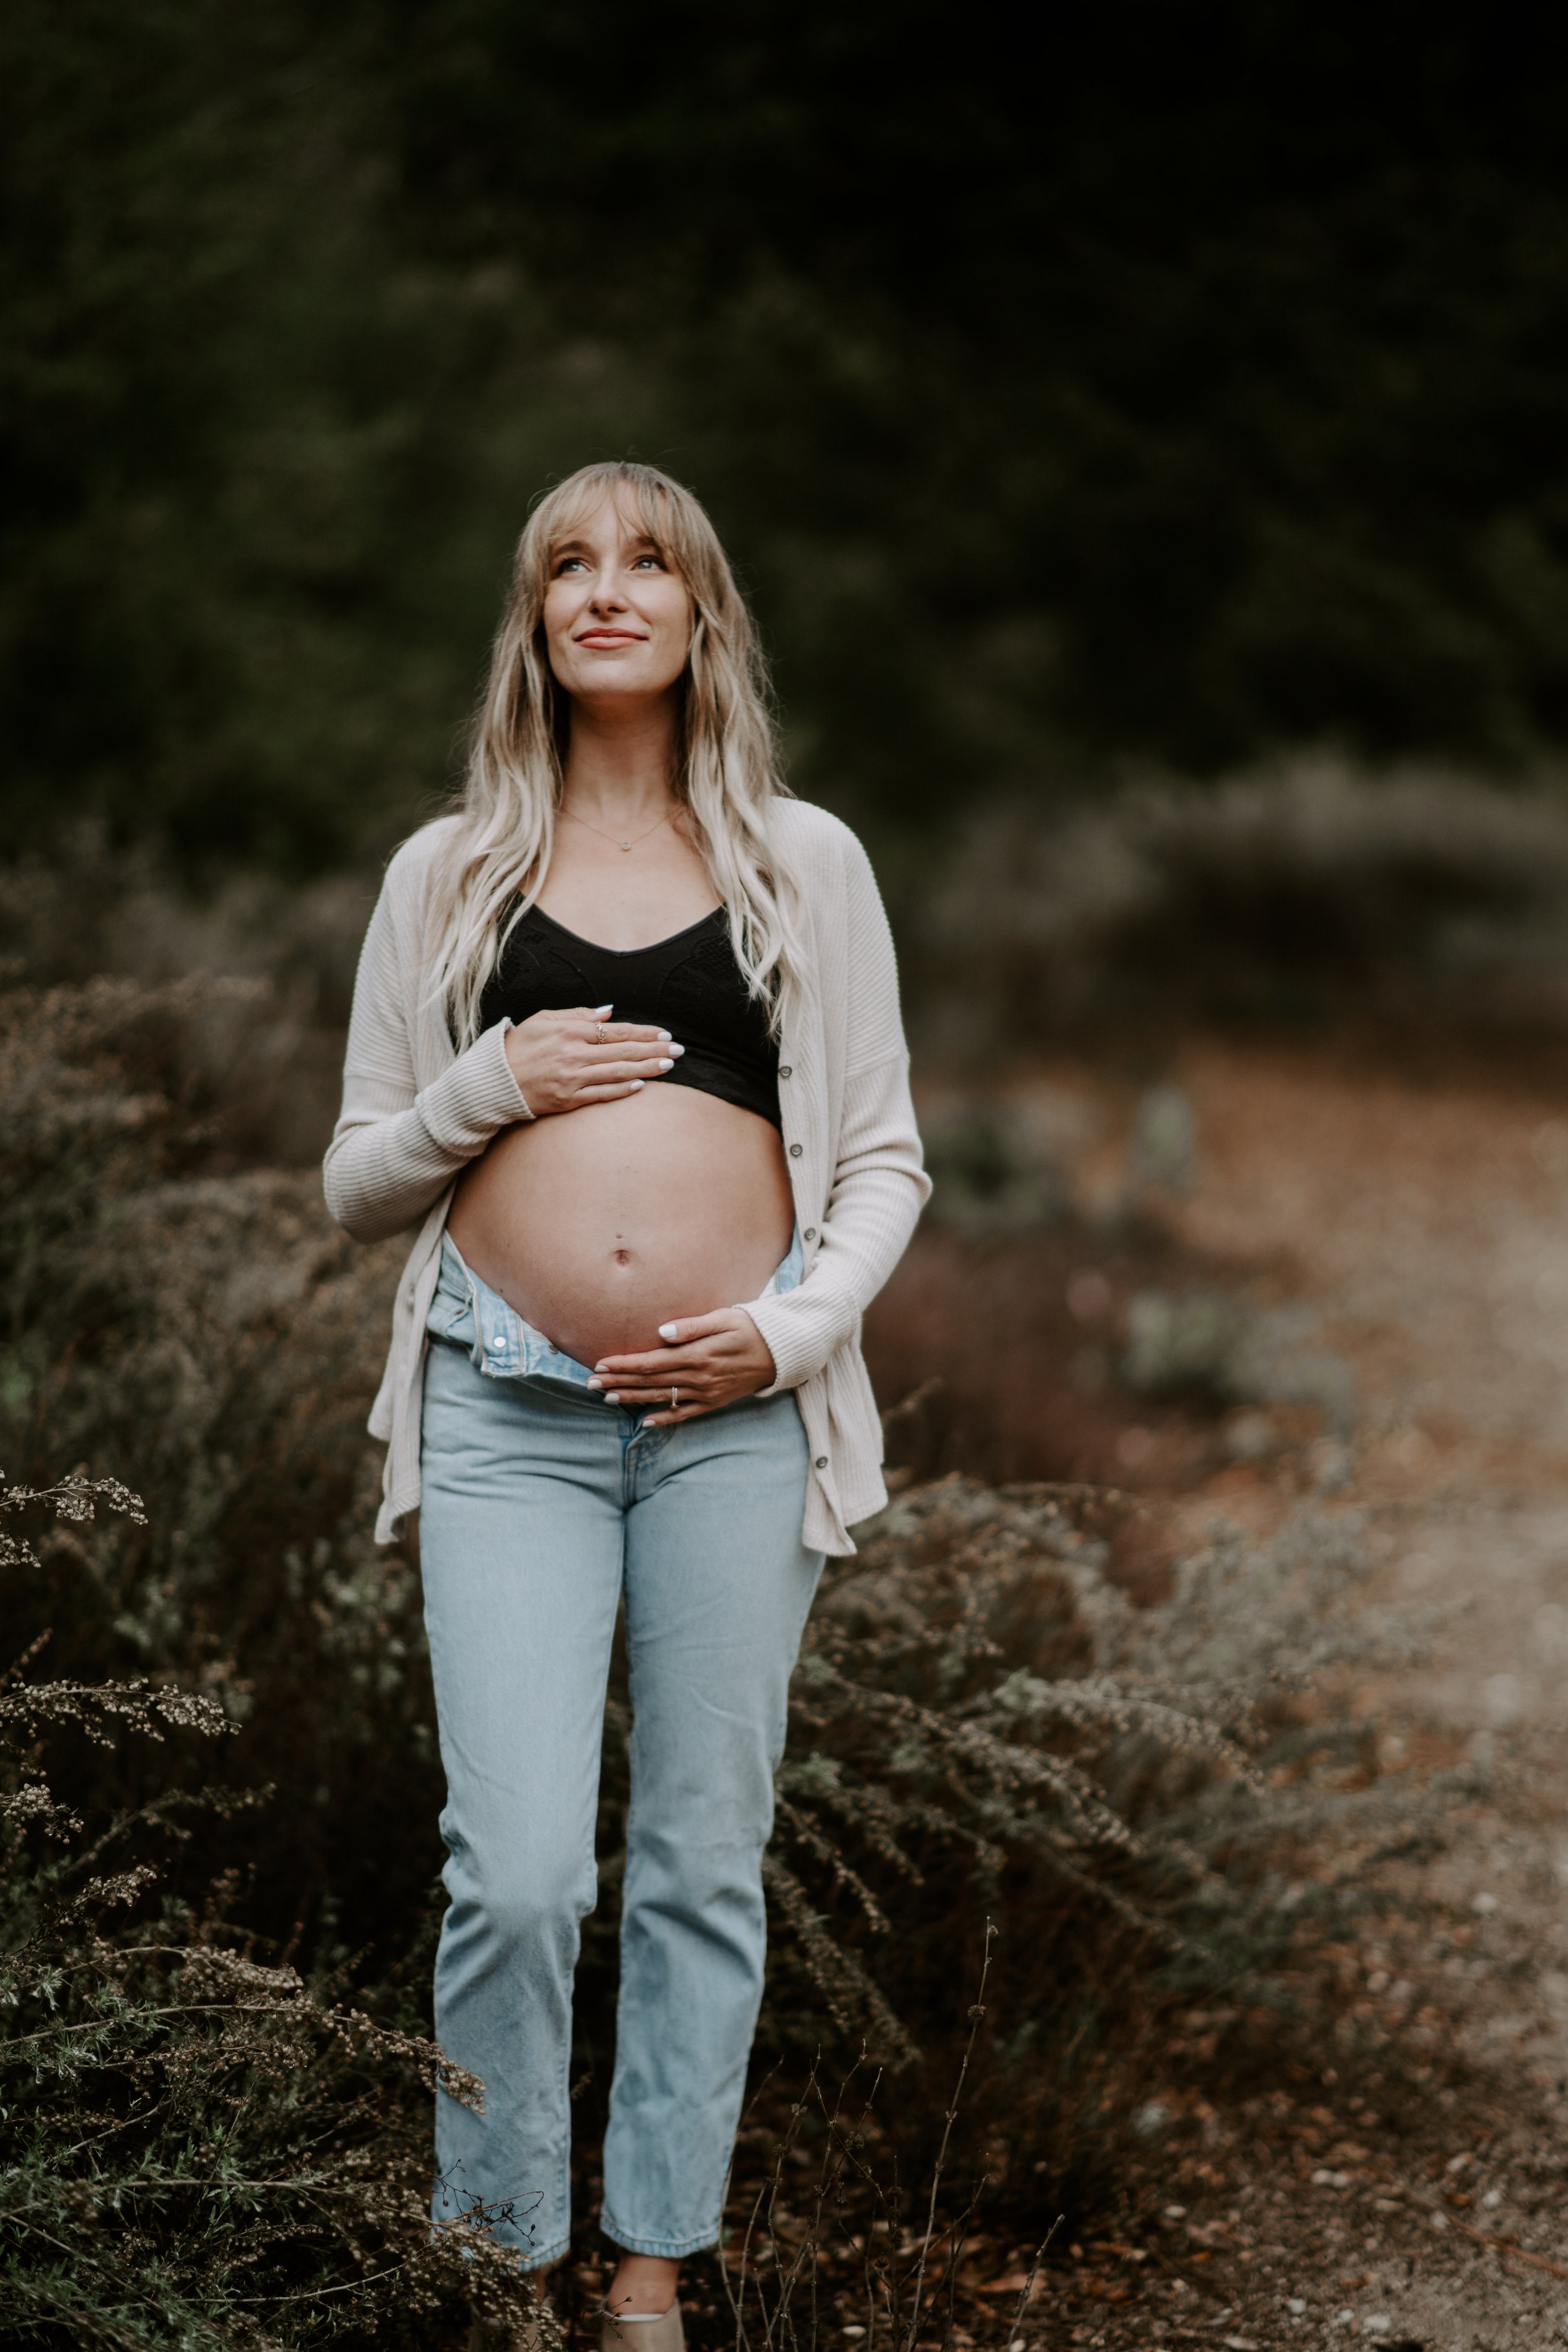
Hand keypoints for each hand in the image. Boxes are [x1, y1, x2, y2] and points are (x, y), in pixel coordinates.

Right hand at [503, 1004, 681, 1115]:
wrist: (493, 1080)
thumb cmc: (518, 1046)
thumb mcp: (543, 1019)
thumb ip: (577, 1014)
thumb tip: (609, 1012)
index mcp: (570, 1031)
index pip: (616, 1030)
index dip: (644, 1032)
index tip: (664, 1034)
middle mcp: (574, 1054)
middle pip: (624, 1051)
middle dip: (655, 1050)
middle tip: (679, 1051)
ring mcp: (572, 1079)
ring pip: (618, 1072)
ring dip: (647, 1068)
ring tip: (669, 1066)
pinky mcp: (567, 1100)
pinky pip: (601, 1094)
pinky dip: (622, 1089)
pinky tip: (641, 1085)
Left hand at [587, 1308, 777, 1423]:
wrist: (783, 1352)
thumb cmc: (751, 1327)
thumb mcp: (725, 1318)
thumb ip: (693, 1326)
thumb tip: (661, 1333)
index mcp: (698, 1355)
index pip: (651, 1362)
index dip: (624, 1364)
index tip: (600, 1363)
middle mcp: (699, 1378)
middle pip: (650, 1382)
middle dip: (618, 1382)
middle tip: (591, 1383)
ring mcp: (707, 1393)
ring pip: (662, 1398)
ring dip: (633, 1399)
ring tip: (607, 1398)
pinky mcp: (714, 1402)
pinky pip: (685, 1414)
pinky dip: (664, 1418)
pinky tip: (645, 1422)